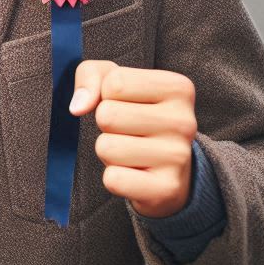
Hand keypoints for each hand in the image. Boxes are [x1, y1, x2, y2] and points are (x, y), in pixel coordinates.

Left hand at [69, 61, 196, 217]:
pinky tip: (135, 174)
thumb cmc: (135, 114)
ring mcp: (179, 157)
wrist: (169, 170)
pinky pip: (113, 179)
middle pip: (107, 115)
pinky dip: (114, 178)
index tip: (127, 104)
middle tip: (127, 132)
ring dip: (108, 152)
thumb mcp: (112, 81)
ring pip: (106, 148)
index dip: (107, 94)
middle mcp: (185, 121)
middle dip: (106, 125)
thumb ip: (90, 75)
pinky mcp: (167, 189)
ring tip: (131, 152)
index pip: (115, 83)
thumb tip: (78, 107)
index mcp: (178, 88)